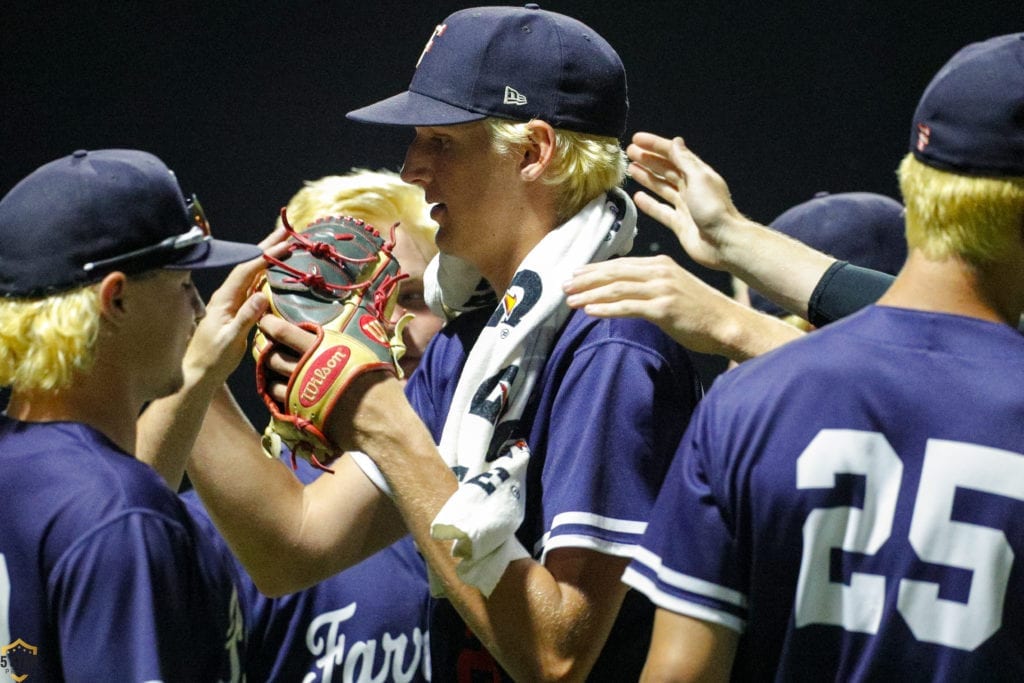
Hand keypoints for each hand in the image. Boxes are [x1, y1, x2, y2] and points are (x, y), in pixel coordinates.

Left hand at [180, 229, 286, 390]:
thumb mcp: (230, 340)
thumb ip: (246, 318)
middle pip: (248, 265)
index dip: (265, 256)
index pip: (246, 271)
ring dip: (267, 258)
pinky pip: (253, 286)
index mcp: (224, 299)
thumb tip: (261, 295)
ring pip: (251, 274)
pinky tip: (274, 271)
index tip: (283, 245)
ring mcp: (232, 302)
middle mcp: (227, 296)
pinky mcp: (237, 310)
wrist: (199, 374)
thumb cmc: (212, 359)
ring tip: (283, 245)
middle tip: (285, 232)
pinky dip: (265, 275)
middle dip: (266, 247)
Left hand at [254, 314, 409, 454]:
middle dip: (263, 347)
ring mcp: (301, 394)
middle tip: (261, 342)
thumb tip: (353, 320)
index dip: (270, 325)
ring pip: (271, 379)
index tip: (264, 320)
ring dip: (265, 371)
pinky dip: (273, 392)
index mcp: (323, 350)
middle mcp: (307, 370)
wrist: (382, 422)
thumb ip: (351, 338)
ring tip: (267, 364)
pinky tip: (276, 387)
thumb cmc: (380, 386)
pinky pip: (277, 401)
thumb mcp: (368, 353)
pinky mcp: (300, 414)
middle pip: (272, 355)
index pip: (286, 333)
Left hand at [565, 255, 742, 355]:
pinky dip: (606, 308)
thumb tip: (624, 294)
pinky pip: (628, 306)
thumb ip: (649, 287)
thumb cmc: (701, 311)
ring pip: (617, 288)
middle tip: (564, 285)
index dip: (595, 269)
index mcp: (660, 265)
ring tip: (570, 300)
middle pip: (614, 272)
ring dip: (590, 294)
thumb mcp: (674, 289)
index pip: (620, 264)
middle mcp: (659, 272)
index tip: (575, 274)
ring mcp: (662, 289)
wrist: (727, 323)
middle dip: (586, 279)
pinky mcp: (663, 308)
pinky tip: (589, 311)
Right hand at [627, 133, 742, 271]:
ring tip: (631, 169)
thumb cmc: (714, 209)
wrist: (723, 243)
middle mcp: (691, 188)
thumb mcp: (698, 178)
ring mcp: (685, 206)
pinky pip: (661, 210)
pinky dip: (649, 203)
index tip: (637, 139)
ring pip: (662, 187)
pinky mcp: (679, 223)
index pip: (673, 154)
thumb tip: (676, 141)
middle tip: (630, 152)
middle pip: (665, 169)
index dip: (655, 145)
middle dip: (648, 159)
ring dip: (647, 177)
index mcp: (697, 174)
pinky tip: (638, 197)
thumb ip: (685, 161)